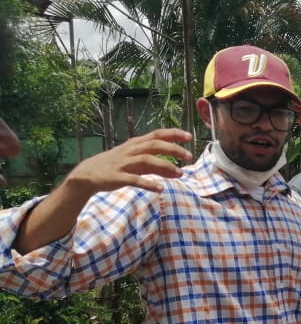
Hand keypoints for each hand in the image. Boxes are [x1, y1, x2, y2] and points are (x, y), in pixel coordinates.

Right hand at [62, 128, 190, 198]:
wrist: (88, 174)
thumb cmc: (117, 166)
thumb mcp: (137, 163)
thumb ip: (157, 166)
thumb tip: (179, 171)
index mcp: (136, 145)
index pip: (157, 135)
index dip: (173, 134)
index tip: (189, 136)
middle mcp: (131, 151)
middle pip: (154, 145)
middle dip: (173, 149)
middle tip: (189, 156)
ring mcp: (123, 163)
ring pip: (146, 160)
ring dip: (165, 166)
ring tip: (180, 173)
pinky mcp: (117, 177)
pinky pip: (134, 180)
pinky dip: (148, 184)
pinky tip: (160, 189)